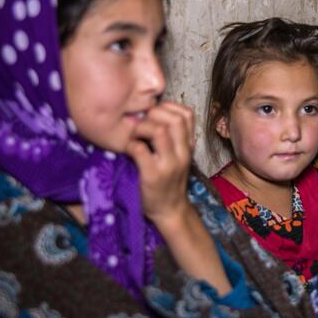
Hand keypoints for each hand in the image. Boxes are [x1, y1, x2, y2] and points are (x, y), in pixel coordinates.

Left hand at [125, 101, 194, 224]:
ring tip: (135, 135)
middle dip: (154, 113)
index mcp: (189, 146)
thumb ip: (172, 138)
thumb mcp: (178, 157)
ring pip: (159, 131)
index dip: (168, 107)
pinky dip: (131, 144)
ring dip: (142, 127)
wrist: (169, 210)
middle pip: (175, 119)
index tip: (155, 114)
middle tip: (142, 122)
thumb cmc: (169, 181)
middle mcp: (183, 153)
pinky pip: (140, 150)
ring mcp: (169, 164)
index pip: (187, 114)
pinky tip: (129, 149)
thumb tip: (150, 113)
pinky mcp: (153, 175)